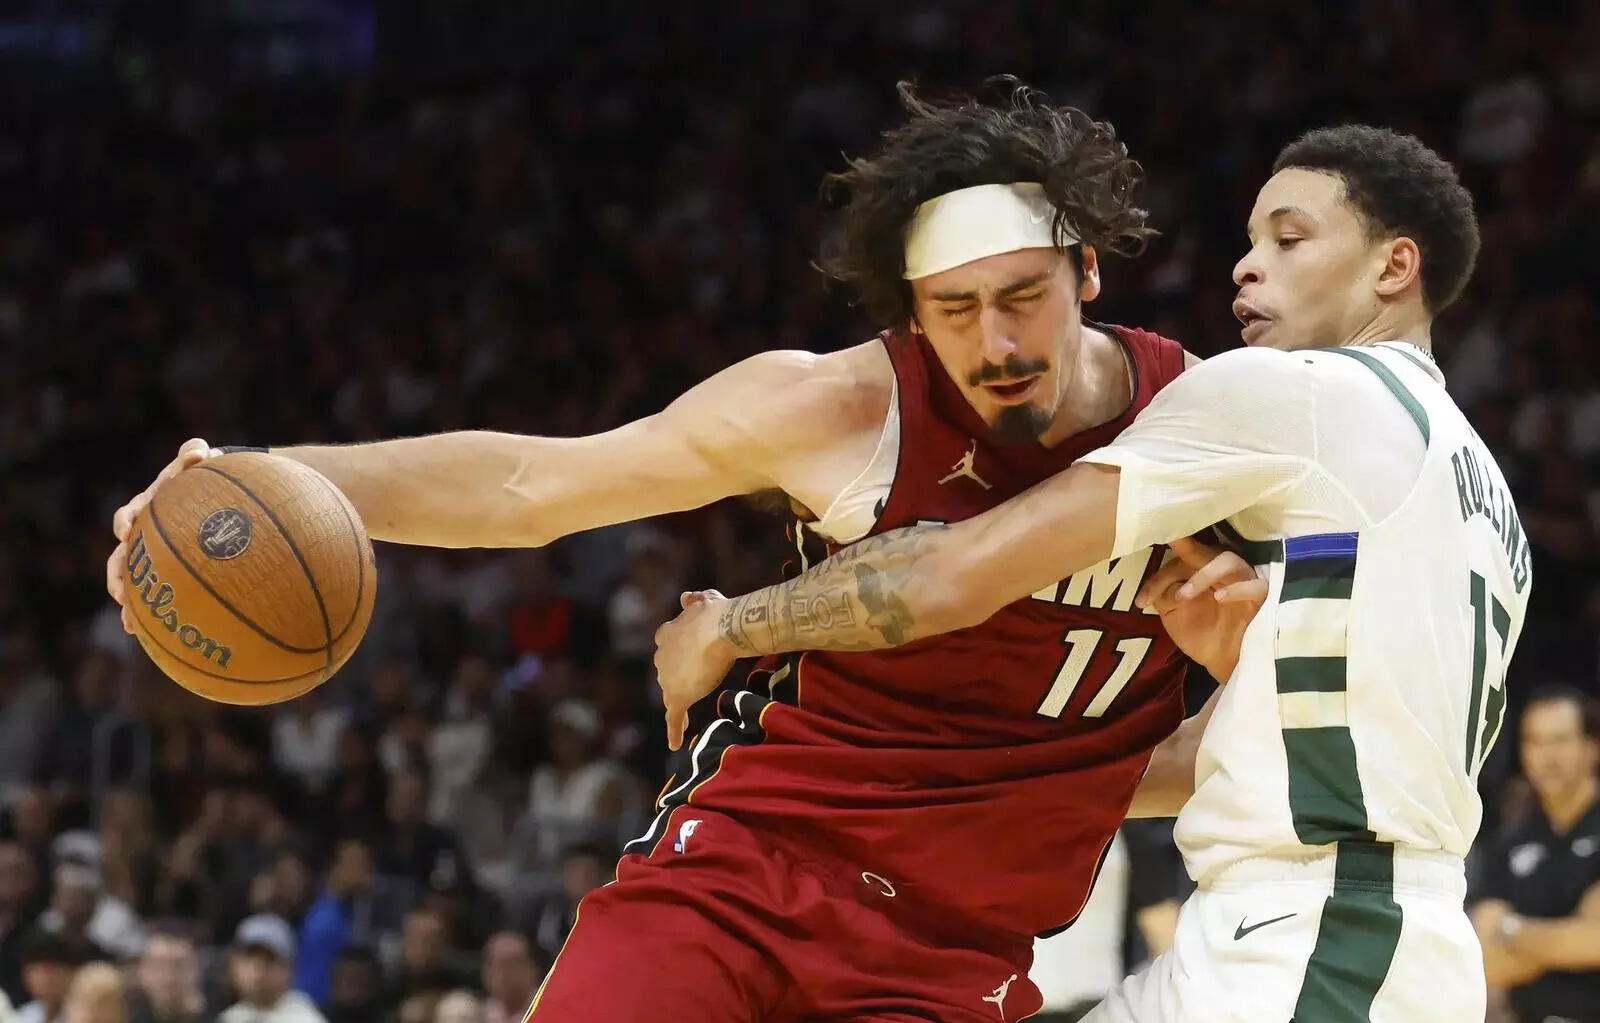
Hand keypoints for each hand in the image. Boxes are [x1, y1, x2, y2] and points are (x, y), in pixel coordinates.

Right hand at [106, 438, 217, 632]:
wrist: (211, 496)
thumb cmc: (203, 479)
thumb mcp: (199, 465)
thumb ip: (194, 455)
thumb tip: (199, 450)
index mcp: (147, 508)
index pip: (129, 514)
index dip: (125, 522)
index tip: (127, 531)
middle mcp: (142, 535)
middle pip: (121, 557)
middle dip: (118, 575)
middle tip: (121, 592)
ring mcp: (150, 557)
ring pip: (131, 583)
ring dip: (129, 602)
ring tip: (131, 622)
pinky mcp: (162, 574)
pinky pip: (151, 597)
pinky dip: (146, 615)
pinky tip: (147, 635)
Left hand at [653, 589, 739, 751]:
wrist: (720, 630)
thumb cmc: (717, 614)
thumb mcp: (706, 600)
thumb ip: (695, 600)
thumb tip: (685, 596)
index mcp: (667, 633)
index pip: (667, 644)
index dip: (677, 650)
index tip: (687, 653)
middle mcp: (662, 655)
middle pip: (666, 670)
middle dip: (677, 675)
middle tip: (693, 681)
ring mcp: (667, 678)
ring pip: (669, 692)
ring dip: (678, 699)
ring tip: (685, 715)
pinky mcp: (676, 696)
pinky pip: (673, 717)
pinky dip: (674, 729)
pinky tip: (674, 743)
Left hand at [1135, 537, 1266, 681]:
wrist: (1224, 662)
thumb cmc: (1200, 632)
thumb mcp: (1174, 615)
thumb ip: (1164, 595)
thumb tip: (1158, 584)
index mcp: (1197, 570)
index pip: (1176, 563)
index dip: (1158, 578)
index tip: (1141, 602)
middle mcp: (1219, 569)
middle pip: (1202, 550)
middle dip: (1184, 546)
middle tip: (1169, 546)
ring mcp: (1242, 579)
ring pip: (1227, 560)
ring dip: (1203, 575)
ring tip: (1184, 595)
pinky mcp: (1260, 595)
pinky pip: (1254, 585)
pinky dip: (1236, 589)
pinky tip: (1219, 597)